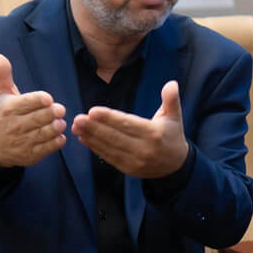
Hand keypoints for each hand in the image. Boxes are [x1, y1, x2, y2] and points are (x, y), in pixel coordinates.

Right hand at [0, 53, 66, 166]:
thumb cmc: (2, 115)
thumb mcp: (0, 94)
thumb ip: (3, 75)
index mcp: (9, 109)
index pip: (25, 103)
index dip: (37, 100)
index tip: (48, 99)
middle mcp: (15, 126)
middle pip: (37, 119)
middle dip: (50, 114)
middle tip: (61, 109)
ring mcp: (22, 142)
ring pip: (43, 134)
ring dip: (54, 128)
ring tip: (61, 122)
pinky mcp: (30, 155)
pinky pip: (46, 149)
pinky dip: (55, 143)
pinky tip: (60, 136)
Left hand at [72, 80, 188, 178]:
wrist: (176, 165)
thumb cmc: (172, 135)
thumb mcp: (175, 116)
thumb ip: (171, 100)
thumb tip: (171, 84)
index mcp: (154, 134)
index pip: (128, 124)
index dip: (109, 118)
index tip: (93, 111)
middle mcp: (144, 149)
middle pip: (115, 137)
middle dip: (94, 128)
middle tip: (78, 118)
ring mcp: (135, 161)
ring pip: (109, 148)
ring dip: (91, 137)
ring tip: (77, 127)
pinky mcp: (128, 169)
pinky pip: (108, 157)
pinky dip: (95, 147)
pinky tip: (84, 138)